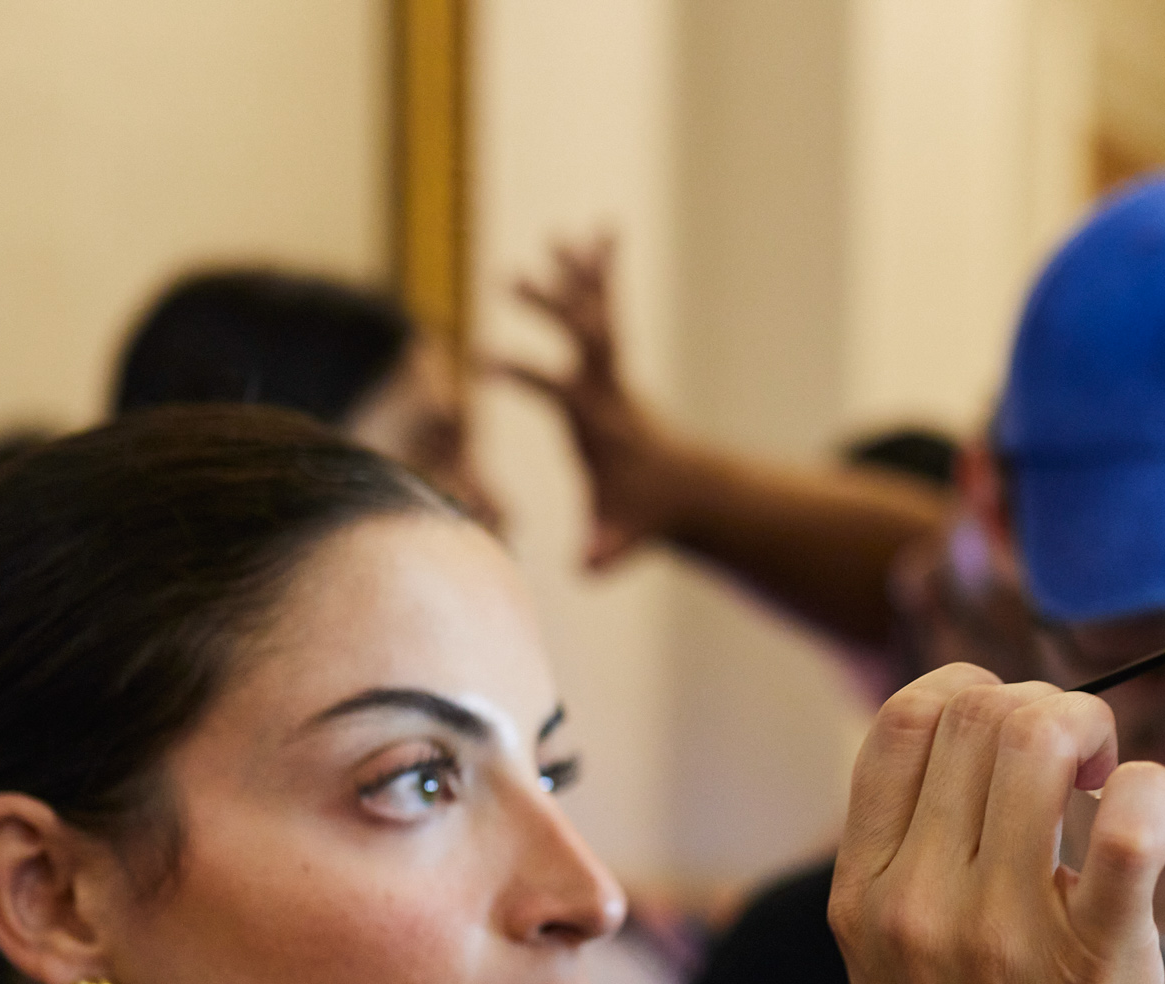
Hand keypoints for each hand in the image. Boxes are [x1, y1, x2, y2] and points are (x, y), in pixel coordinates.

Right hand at [500, 233, 691, 568]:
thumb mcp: (622, 535)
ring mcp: (615, 373)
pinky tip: (598, 233)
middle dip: (549, 309)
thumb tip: (586, 569)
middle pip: (581, 338)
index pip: (558, 390)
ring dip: (577, 276)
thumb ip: (604, 548)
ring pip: (599, 312)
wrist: (685, 490)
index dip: (522, 374)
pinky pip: (609, 308)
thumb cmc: (644, 513)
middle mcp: (609, 388)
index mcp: (600, 423)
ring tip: (557, 239)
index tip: (479, 361)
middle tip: (508, 278)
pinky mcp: (615, 365)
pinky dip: (601, 272)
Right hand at [828, 666, 1164, 983]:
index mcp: (861, 899)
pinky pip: (1130, 826)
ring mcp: (1000, 938)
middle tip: (1085, 765)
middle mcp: (916, 908)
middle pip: (978, 711)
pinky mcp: (1093, 967)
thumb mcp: (893, 973)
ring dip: (1099, 734)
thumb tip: (970, 741)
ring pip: (1042, 735)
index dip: (975, 691)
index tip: (1020, 739)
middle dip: (1049, 706)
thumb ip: (908, 865)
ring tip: (1114, 788)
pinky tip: (1153, 813)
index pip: (903, 719)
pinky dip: (1154, 790)